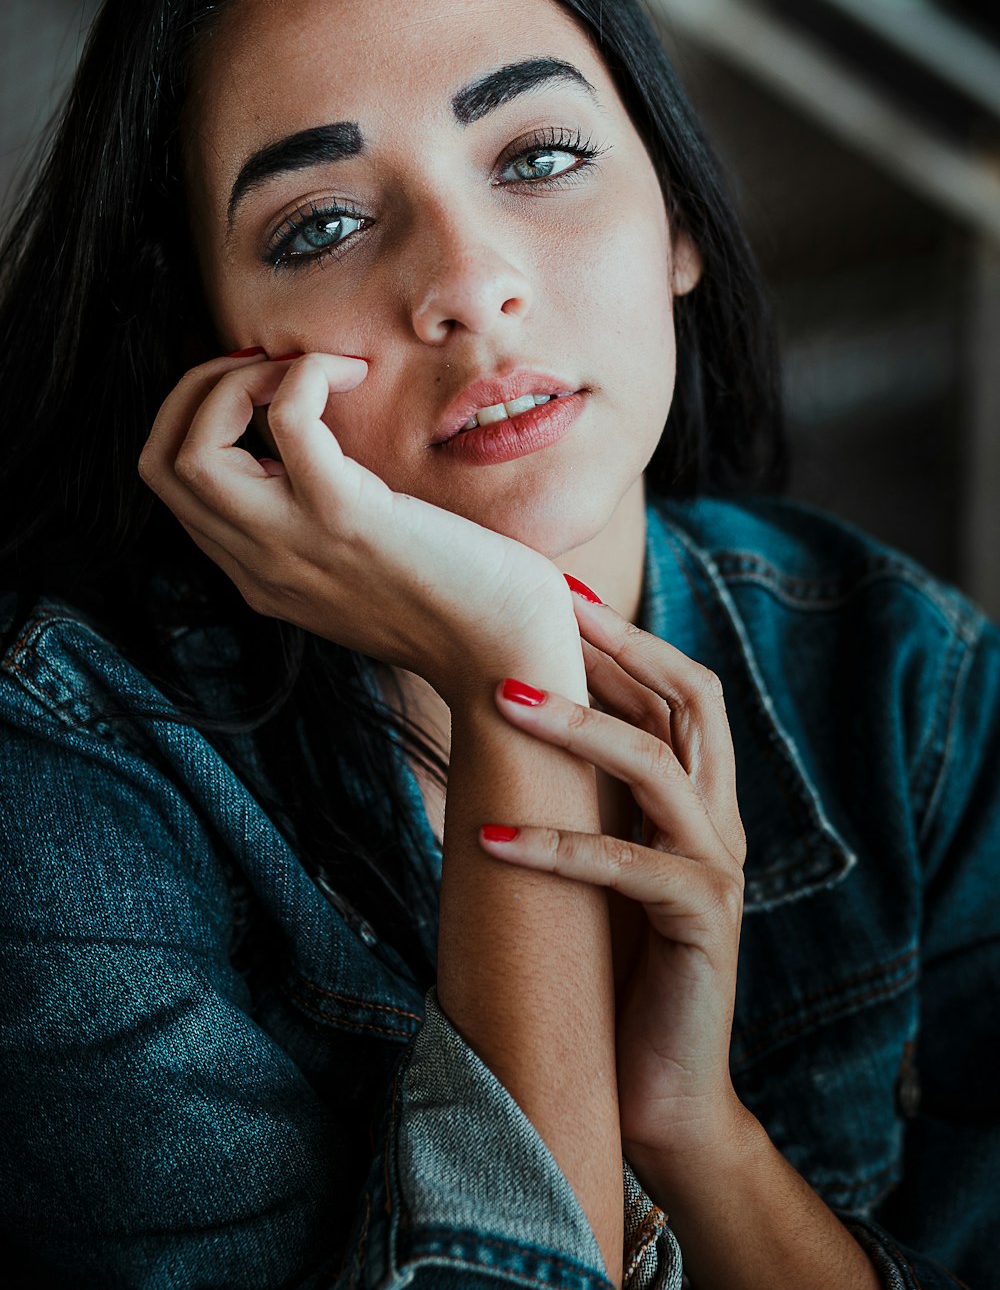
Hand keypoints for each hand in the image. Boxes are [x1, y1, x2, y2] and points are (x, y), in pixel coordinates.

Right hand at [138, 350, 579, 704]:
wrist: (507, 655)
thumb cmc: (462, 601)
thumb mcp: (364, 568)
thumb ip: (321, 528)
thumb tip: (321, 452)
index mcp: (260, 575)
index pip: (173, 489)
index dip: (197, 420)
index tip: (258, 391)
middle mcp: (260, 566)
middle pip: (160, 464)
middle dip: (196, 391)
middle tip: (266, 369)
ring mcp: (295, 543)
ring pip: (191, 449)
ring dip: (234, 382)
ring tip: (301, 370)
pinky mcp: (347, 516)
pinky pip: (287, 419)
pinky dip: (305, 374)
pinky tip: (352, 374)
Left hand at [478, 585, 747, 1181]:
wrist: (654, 1091)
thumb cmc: (612, 966)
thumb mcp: (598, 861)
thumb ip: (587, 796)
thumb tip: (513, 716)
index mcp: (698, 799)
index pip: (676, 689)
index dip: (624, 634)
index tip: (559, 586)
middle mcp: (719, 822)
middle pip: (691, 700)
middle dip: (620, 644)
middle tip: (548, 604)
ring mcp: (717, 870)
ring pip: (659, 766)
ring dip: (580, 723)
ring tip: (502, 697)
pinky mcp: (702, 924)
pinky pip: (628, 866)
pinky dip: (556, 846)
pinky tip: (487, 837)